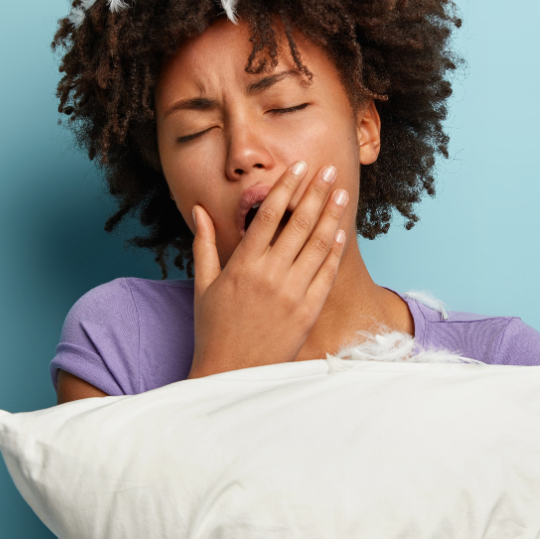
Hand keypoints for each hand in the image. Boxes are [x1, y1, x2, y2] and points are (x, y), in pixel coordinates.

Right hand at [189, 161, 349, 377]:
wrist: (232, 372)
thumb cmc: (214, 328)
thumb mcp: (203, 285)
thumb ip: (204, 244)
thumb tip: (198, 210)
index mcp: (243, 265)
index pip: (268, 215)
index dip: (286, 187)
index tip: (299, 166)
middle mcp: (270, 275)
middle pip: (299, 224)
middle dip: (316, 193)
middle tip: (329, 170)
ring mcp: (293, 293)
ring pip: (318, 245)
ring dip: (332, 216)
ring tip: (341, 193)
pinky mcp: (309, 311)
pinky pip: (327, 275)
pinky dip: (335, 251)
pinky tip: (341, 232)